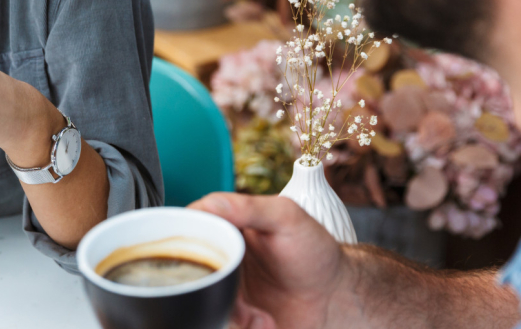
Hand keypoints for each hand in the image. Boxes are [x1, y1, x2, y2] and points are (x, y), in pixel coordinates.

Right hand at [190, 193, 351, 328]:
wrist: (337, 298)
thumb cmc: (316, 252)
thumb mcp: (287, 218)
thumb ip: (249, 207)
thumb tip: (208, 203)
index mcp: (226, 224)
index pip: (189, 224)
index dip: (184, 237)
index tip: (196, 254)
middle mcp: (220, 254)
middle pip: (187, 265)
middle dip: (207, 285)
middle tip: (233, 292)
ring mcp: (225, 285)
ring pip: (199, 298)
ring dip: (228, 311)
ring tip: (257, 317)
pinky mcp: (234, 313)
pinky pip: (218, 319)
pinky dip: (240, 325)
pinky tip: (263, 323)